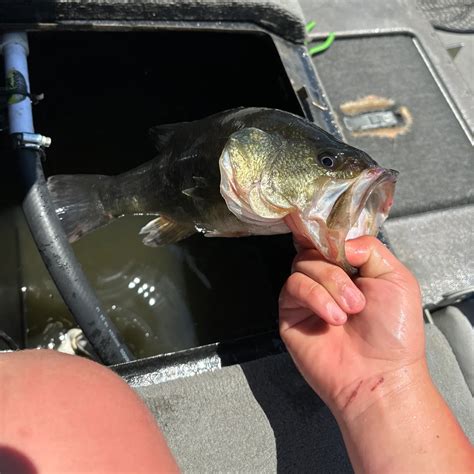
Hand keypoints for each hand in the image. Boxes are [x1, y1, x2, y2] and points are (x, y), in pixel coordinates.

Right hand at [279, 236, 424, 417]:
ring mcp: (307, 295)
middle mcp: (326, 279)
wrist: (379, 376)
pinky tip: (333, 319)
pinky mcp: (290, 312)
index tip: (340, 247)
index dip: (332, 237)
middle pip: (314, 249)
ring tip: (348, 313)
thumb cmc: (394, 332)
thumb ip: (369, 248)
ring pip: (302, 264)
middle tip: (357, 301)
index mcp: (351, 268)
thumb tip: (339, 241)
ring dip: (329, 285)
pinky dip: (315, 297)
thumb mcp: (397, 279)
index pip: (330, 239)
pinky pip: (293, 287)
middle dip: (336, 271)